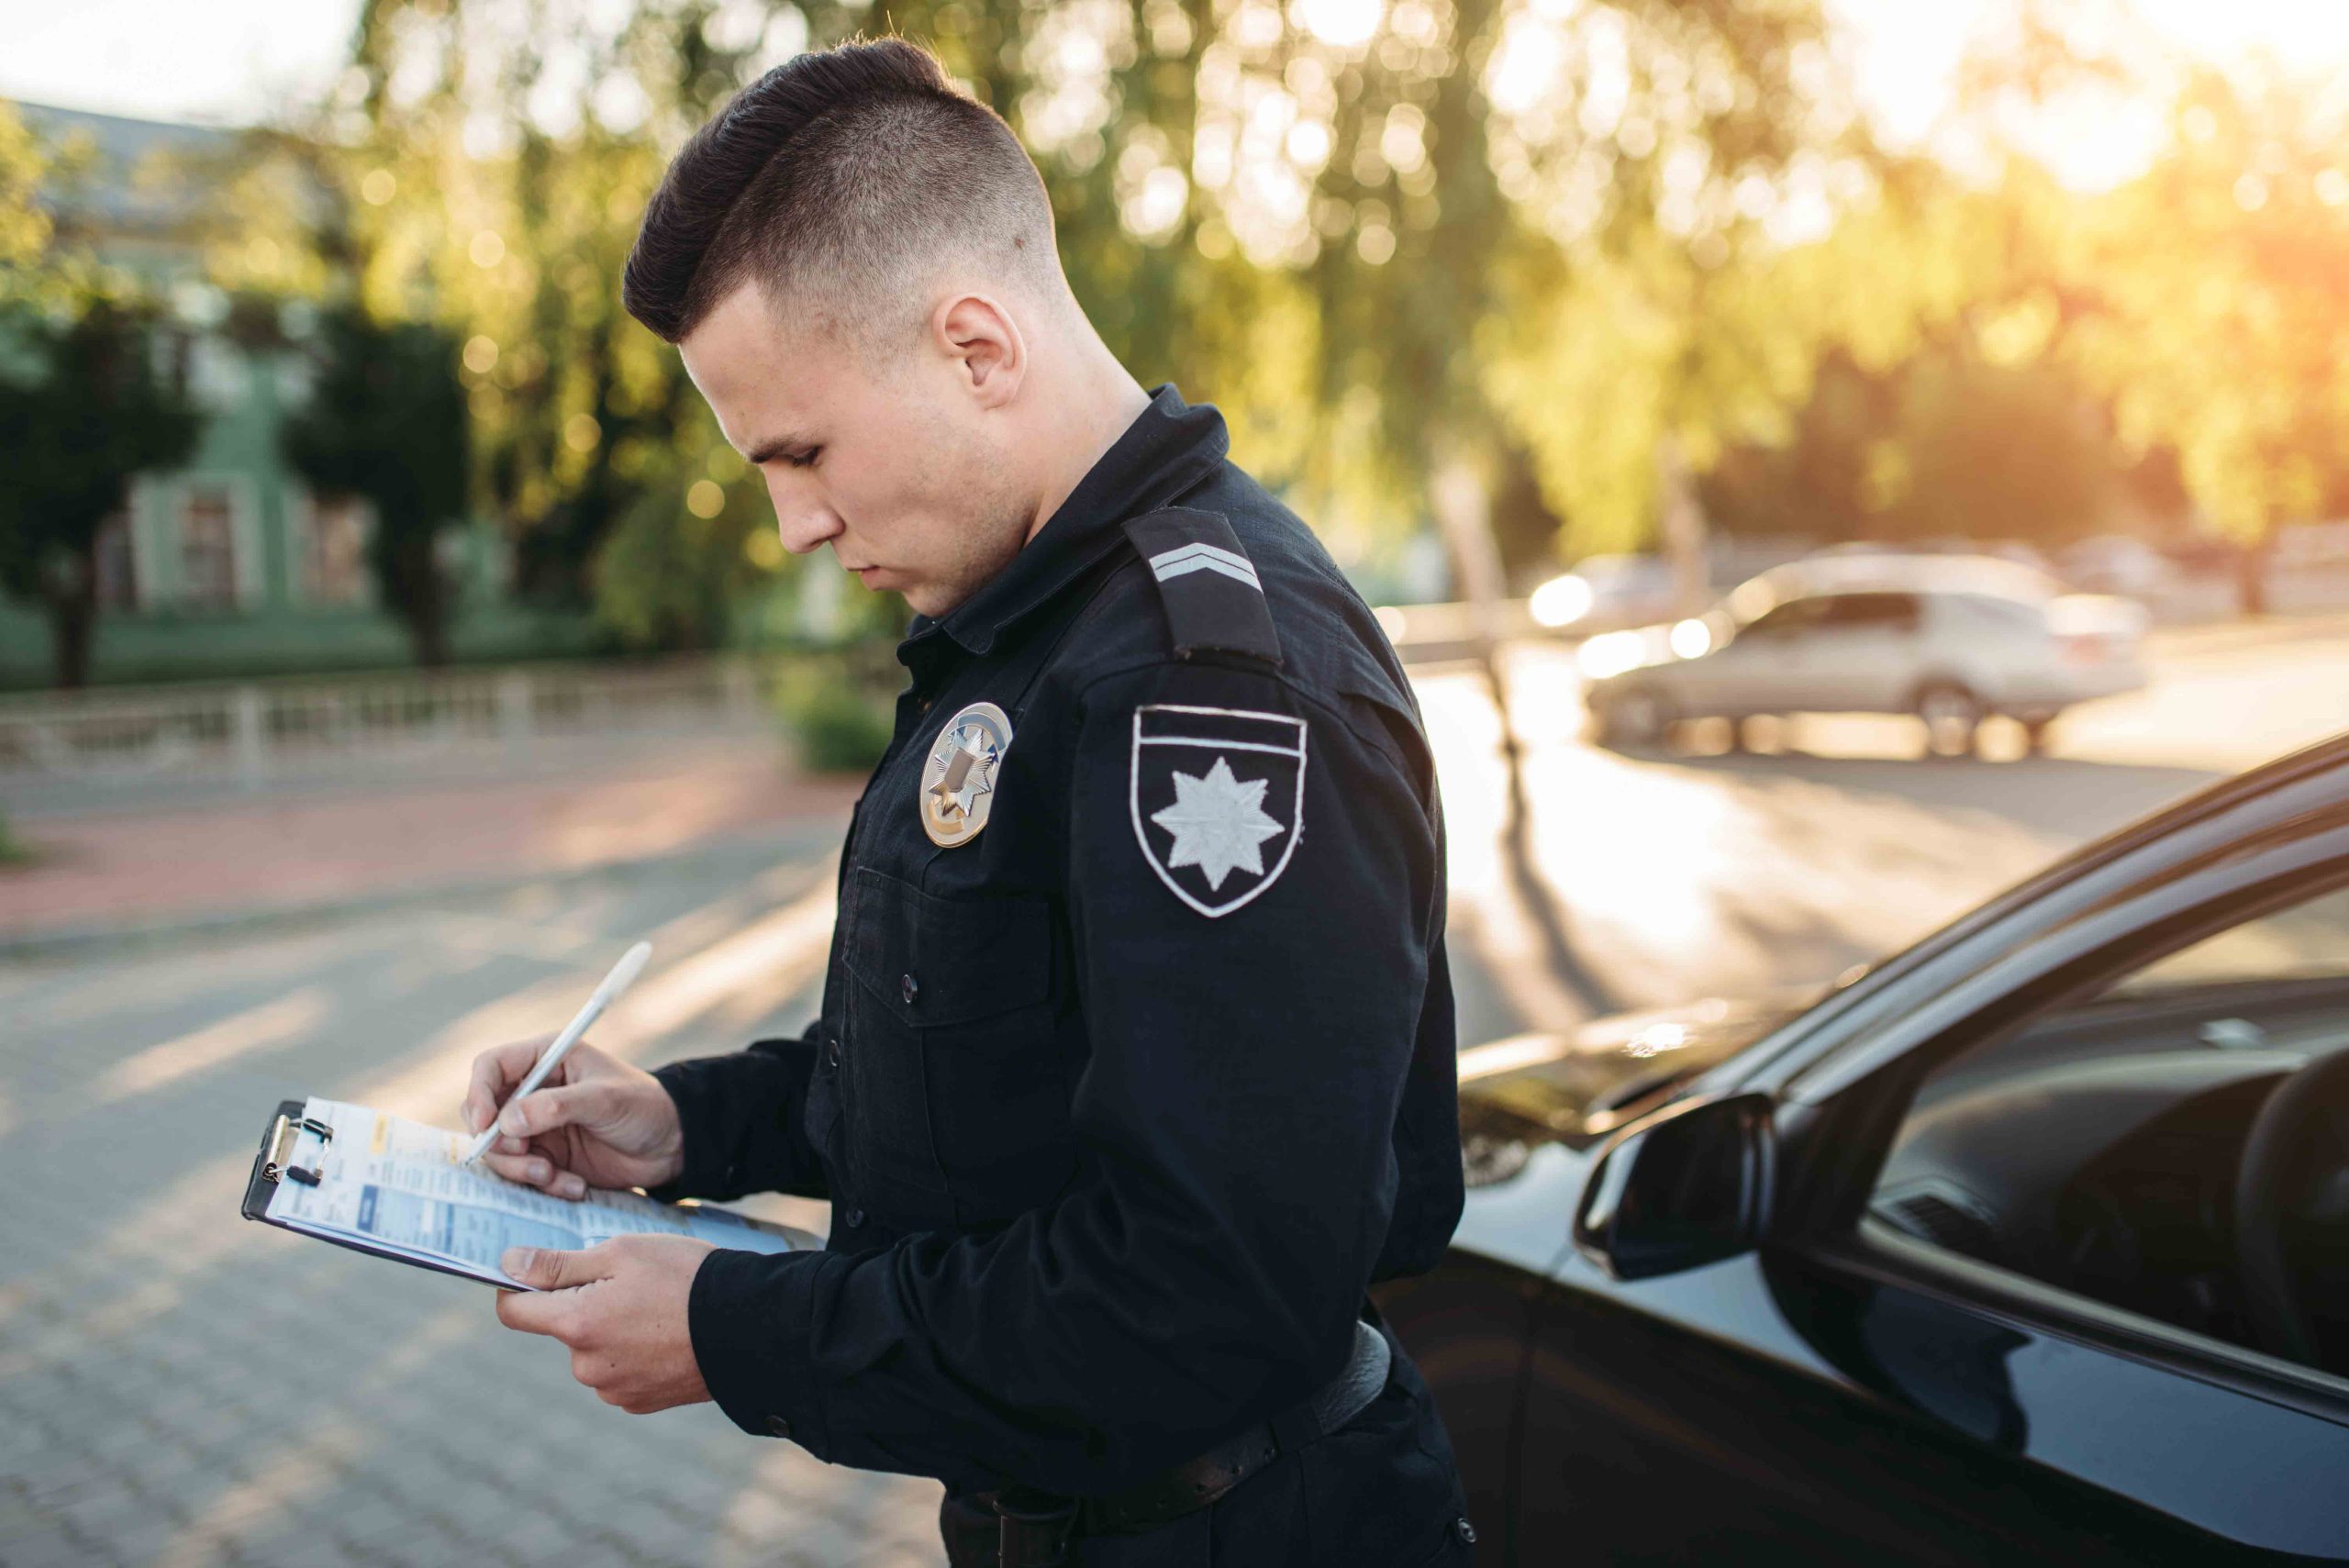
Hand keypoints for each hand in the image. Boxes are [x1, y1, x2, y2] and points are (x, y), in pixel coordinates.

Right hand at [462, 1035, 684, 1198]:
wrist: (671, 1146)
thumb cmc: (644, 1107)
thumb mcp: (605, 1099)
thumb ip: (556, 1106)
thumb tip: (507, 1120)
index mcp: (546, 1058)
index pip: (490, 1067)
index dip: (477, 1094)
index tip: (484, 1125)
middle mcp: (533, 1090)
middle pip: (483, 1113)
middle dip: (496, 1142)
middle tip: (526, 1157)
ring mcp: (536, 1126)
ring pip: (497, 1150)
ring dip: (519, 1169)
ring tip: (551, 1177)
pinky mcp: (545, 1157)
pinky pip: (522, 1175)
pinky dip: (541, 1185)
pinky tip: (574, 1186)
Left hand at [494, 1236, 713, 1412]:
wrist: (748, 1327)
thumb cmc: (685, 1278)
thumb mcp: (621, 1253)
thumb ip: (558, 1263)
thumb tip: (507, 1264)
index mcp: (576, 1323)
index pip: (514, 1312)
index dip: (518, 1287)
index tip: (539, 1271)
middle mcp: (586, 1364)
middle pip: (562, 1329)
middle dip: (584, 1305)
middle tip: (633, 1284)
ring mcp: (613, 1388)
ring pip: (593, 1352)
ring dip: (611, 1331)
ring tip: (659, 1310)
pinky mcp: (639, 1402)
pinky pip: (619, 1374)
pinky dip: (634, 1355)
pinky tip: (668, 1337)